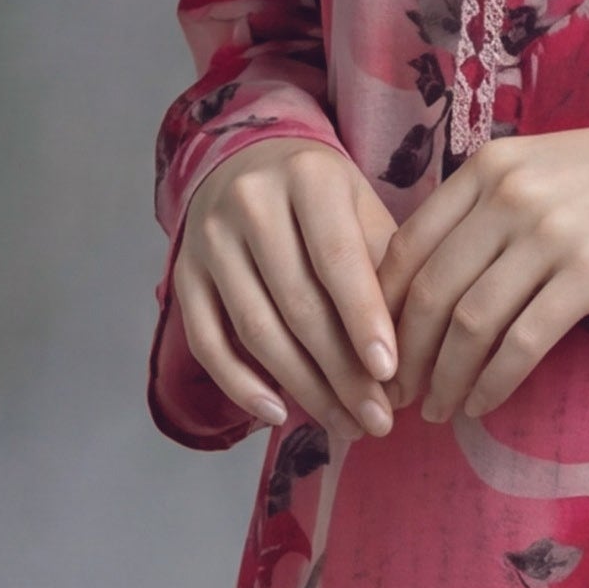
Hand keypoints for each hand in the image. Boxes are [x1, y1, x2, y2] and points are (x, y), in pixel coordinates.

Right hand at [171, 137, 403, 436]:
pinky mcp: (183, 274)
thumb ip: (386, 271)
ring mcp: (209, 239)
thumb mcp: (365, 210)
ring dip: (303, 388)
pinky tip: (277, 414)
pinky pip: (206, 341)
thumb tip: (405, 363)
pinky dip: (240, 384)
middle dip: (342, 372)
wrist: (249, 162)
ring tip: (345, 425)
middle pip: (298, 304)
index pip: (338, 259)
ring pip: (256, 329)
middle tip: (378, 419)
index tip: (391, 375)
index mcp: (309, 177)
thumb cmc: (325, 199)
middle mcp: (251, 202)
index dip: (364, 320)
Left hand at [381, 101, 588, 427]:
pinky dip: (494, 383)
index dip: (383, 310)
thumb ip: (491, 206)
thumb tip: (441, 273)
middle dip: (406, 356)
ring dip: (446, 378)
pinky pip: (523, 342)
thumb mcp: (546, 167)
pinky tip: (484, 405)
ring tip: (439, 410)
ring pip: (470, 323)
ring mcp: (549, 233)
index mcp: (489, 167)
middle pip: (432, 291)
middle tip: (400, 396)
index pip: (408, 246)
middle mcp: (509, 195)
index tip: (381, 351)